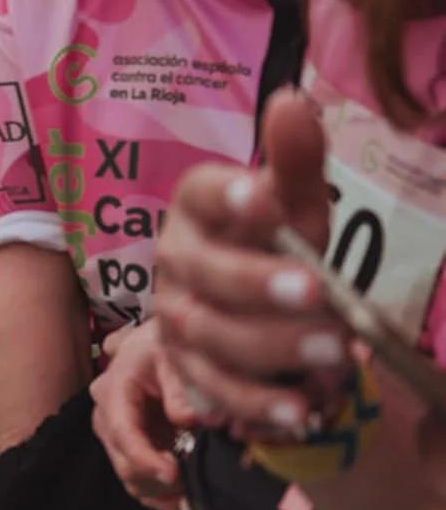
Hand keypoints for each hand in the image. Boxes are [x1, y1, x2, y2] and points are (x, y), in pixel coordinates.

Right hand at [91, 323, 203, 509]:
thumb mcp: (173, 355)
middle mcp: (106, 416)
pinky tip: (187, 493)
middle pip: (123, 463)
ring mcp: (115, 436)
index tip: (174, 474)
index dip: (145, 459)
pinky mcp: (128, 449)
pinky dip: (162, 495)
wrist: (157, 345)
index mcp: (113, 390)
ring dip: (163, 490)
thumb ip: (180, 388)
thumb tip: (190, 420)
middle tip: (198, 481)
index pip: (121, 432)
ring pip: (131, 479)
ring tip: (197, 486)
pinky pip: (139, 484)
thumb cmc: (164, 347)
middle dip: (159, 478)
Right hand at [152, 91, 343, 441]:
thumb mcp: (293, 201)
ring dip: (271, 346)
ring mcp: (177, 319)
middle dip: (258, 283)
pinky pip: (217, 390)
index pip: (200, 195)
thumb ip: (295, 158)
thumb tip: (293, 100)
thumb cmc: (275, 241)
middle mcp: (176, 262)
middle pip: (205, 274)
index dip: (229, 196)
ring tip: (334, 350)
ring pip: (211, 335)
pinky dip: (257, 403)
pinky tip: (302, 409)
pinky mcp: (190, 370)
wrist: (256, 306)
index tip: (264, 196)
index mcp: (197, 209)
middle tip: (316, 288)